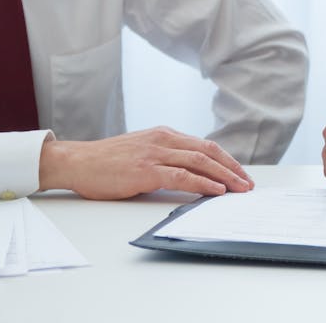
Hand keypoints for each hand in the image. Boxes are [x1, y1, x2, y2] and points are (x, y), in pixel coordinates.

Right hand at [38, 126, 253, 199]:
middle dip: (232, 168)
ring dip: (224, 176)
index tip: (240, 173)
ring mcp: (155, 154)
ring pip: (200, 162)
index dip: (226, 159)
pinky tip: (215, 191)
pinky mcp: (145, 171)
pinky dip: (202, 183)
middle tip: (248, 183)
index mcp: (164, 134)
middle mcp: (163, 139)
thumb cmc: (107, 161)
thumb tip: (191, 172)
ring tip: (239, 189)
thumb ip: (164, 156)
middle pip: (208, 151)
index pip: (204, 145)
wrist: (78, 162)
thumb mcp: (142, 151)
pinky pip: (181, 176)